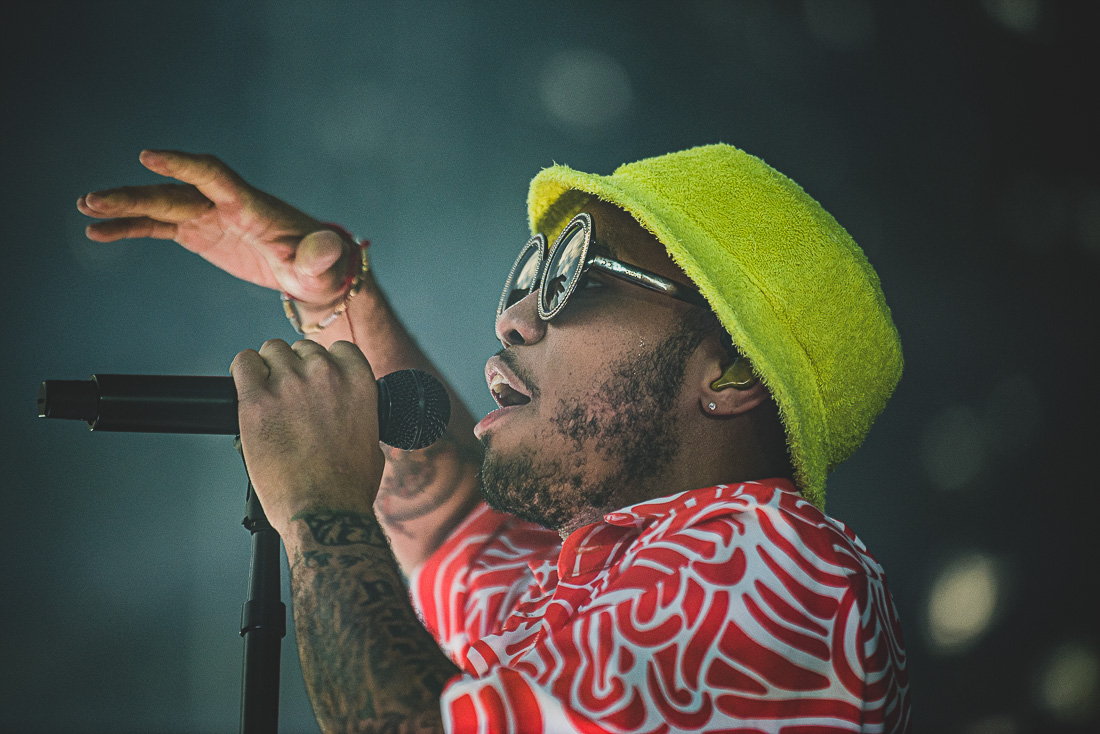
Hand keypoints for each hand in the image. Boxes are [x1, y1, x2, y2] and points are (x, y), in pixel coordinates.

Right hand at [78, 150, 352, 306]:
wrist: (316, 272)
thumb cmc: (324, 265)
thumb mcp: (325, 263)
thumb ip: (321, 255)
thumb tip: (328, 247)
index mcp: (253, 206)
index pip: (214, 176)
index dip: (183, 165)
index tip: (149, 157)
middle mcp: (226, 205)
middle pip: (175, 193)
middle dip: (135, 195)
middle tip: (95, 201)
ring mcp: (210, 218)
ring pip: (160, 207)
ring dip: (123, 208)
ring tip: (86, 210)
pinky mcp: (201, 233)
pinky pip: (160, 227)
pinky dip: (131, 229)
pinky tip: (99, 233)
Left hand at [230, 339, 384, 533]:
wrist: (325, 510)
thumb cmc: (349, 485)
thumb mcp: (371, 440)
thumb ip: (358, 413)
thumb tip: (348, 413)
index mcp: (358, 381)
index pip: (337, 350)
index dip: (323, 364)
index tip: (315, 380)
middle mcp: (325, 374)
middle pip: (301, 349)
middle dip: (294, 369)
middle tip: (288, 396)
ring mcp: (290, 384)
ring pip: (271, 352)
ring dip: (268, 369)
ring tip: (266, 395)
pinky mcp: (256, 401)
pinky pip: (243, 364)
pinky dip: (243, 371)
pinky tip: (245, 388)